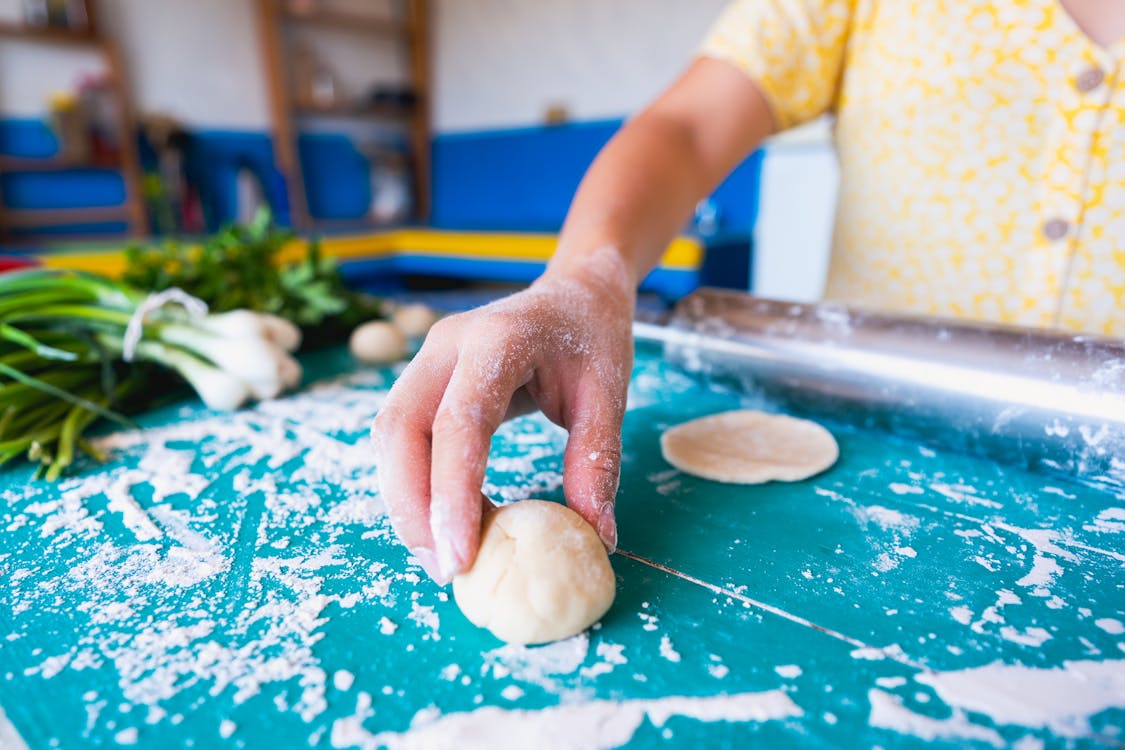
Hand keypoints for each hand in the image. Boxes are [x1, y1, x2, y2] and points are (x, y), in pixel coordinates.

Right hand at [371, 249, 634, 582]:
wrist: (574, 292)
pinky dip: (416, 484)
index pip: (458, 423)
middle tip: (444, 569)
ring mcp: (428, 360)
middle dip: (411, 507)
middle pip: (399, 430)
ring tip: (444, 555)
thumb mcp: (609, 394)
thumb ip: (597, 461)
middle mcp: (447, 345)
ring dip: (406, 500)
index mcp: (498, 338)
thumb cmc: (593, 337)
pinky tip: (447, 520)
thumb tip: (597, 538)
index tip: (459, 557)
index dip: (451, 493)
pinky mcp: (423, 379)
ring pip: (389, 437)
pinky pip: (401, 438)